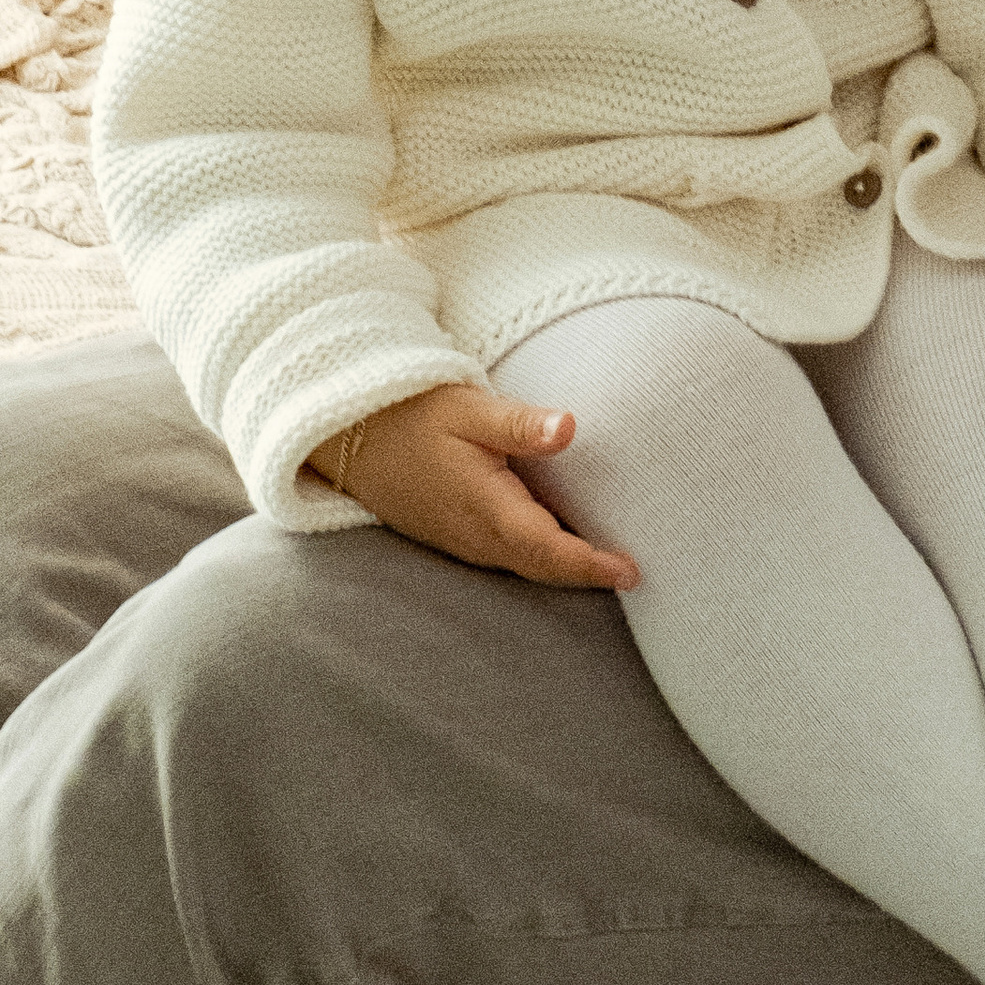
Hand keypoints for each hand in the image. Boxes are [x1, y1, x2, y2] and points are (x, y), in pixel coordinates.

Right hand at [304, 380, 637, 588]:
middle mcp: (474, 535)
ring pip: (523, 566)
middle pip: (540, 566)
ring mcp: (462, 541)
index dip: (589, 564)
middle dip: (586, 575)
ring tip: (610, 566)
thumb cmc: (413, 414)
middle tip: (634, 576)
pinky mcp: (455, 537)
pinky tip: (562, 546)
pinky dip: (539, 560)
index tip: (631, 572)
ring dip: (563, 571)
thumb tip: (569, 427)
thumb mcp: (467, 408)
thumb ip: (519, 424)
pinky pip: (506, 558)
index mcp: (483, 505)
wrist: (350, 436)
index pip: (546, 547)